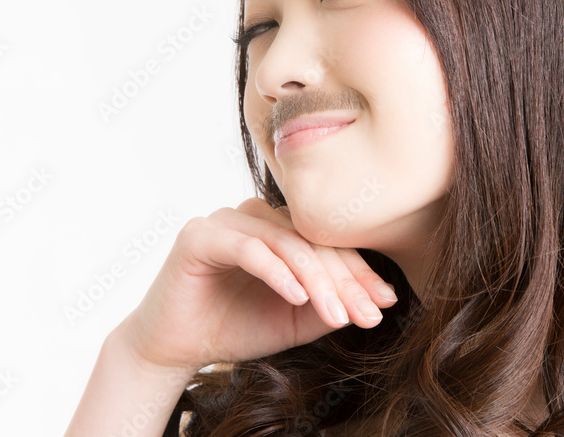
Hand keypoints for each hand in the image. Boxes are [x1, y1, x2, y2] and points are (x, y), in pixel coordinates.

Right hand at [114, 197, 398, 371]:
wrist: (176, 347)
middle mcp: (256, 215)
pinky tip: (297, 296)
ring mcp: (227, 220)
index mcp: (280, 228)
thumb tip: (378, 299)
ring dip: (317, 281)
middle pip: (313, 242)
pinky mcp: (200, 235)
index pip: (328, 244)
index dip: (360, 273)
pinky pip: (248, 248)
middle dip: (345, 282)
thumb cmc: (236, 326)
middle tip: (369, 314)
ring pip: (286, 243)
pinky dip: (276, 272)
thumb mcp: (295, 321)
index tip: (386, 302)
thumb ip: (330, 304)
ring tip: (337, 315)